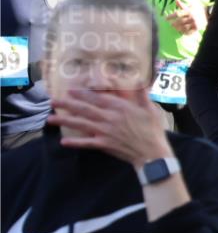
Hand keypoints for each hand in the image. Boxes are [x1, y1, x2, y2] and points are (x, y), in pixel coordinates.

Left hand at [49, 87, 171, 167]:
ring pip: (81, 124)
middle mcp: (109, 117)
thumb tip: (139, 80)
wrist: (152, 153)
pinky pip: (87, 143)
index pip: (97, 98)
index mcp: (120, 107)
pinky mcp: (104, 144)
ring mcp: (105, 131)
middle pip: (84, 109)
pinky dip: (75, 143)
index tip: (70, 91)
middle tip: (53, 101)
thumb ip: (143, 94)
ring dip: (65, 121)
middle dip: (67, 105)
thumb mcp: (151, 109)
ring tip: (50, 119)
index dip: (82, 94)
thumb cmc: (153, 130)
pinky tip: (63, 142)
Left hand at [165, 0, 205, 34]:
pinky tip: (182, 32)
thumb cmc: (197, 10)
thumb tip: (176, 0)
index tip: (166, 18)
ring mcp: (194, 23)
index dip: (171, 16)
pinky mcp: (197, 28)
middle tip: (171, 24)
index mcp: (189, 11)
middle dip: (174, 23)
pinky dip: (184, 32)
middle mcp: (191, 17)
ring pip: (184, 27)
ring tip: (176, 28)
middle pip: (180, 21)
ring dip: (178, 28)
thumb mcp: (190, 6)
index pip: (178, 14)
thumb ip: (182, 5)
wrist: (208, 14)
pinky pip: (189, 31)